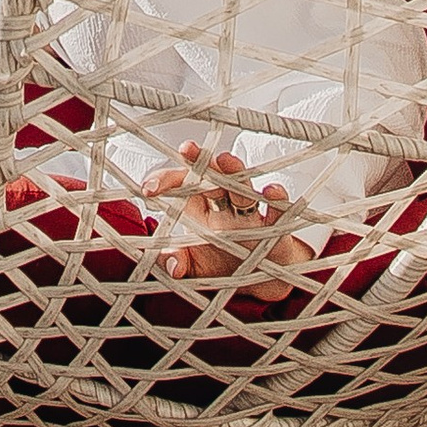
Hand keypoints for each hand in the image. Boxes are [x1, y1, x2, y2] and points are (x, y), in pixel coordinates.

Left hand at [140, 141, 311, 280]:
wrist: (259, 278)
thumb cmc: (222, 260)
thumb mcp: (196, 266)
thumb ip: (179, 262)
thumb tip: (172, 266)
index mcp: (199, 205)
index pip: (180, 183)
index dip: (165, 182)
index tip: (148, 190)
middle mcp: (224, 202)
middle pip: (211, 175)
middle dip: (200, 160)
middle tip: (187, 148)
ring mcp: (250, 212)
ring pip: (242, 187)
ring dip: (235, 171)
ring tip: (226, 159)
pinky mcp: (275, 226)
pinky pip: (278, 210)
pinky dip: (277, 200)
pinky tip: (272, 191)